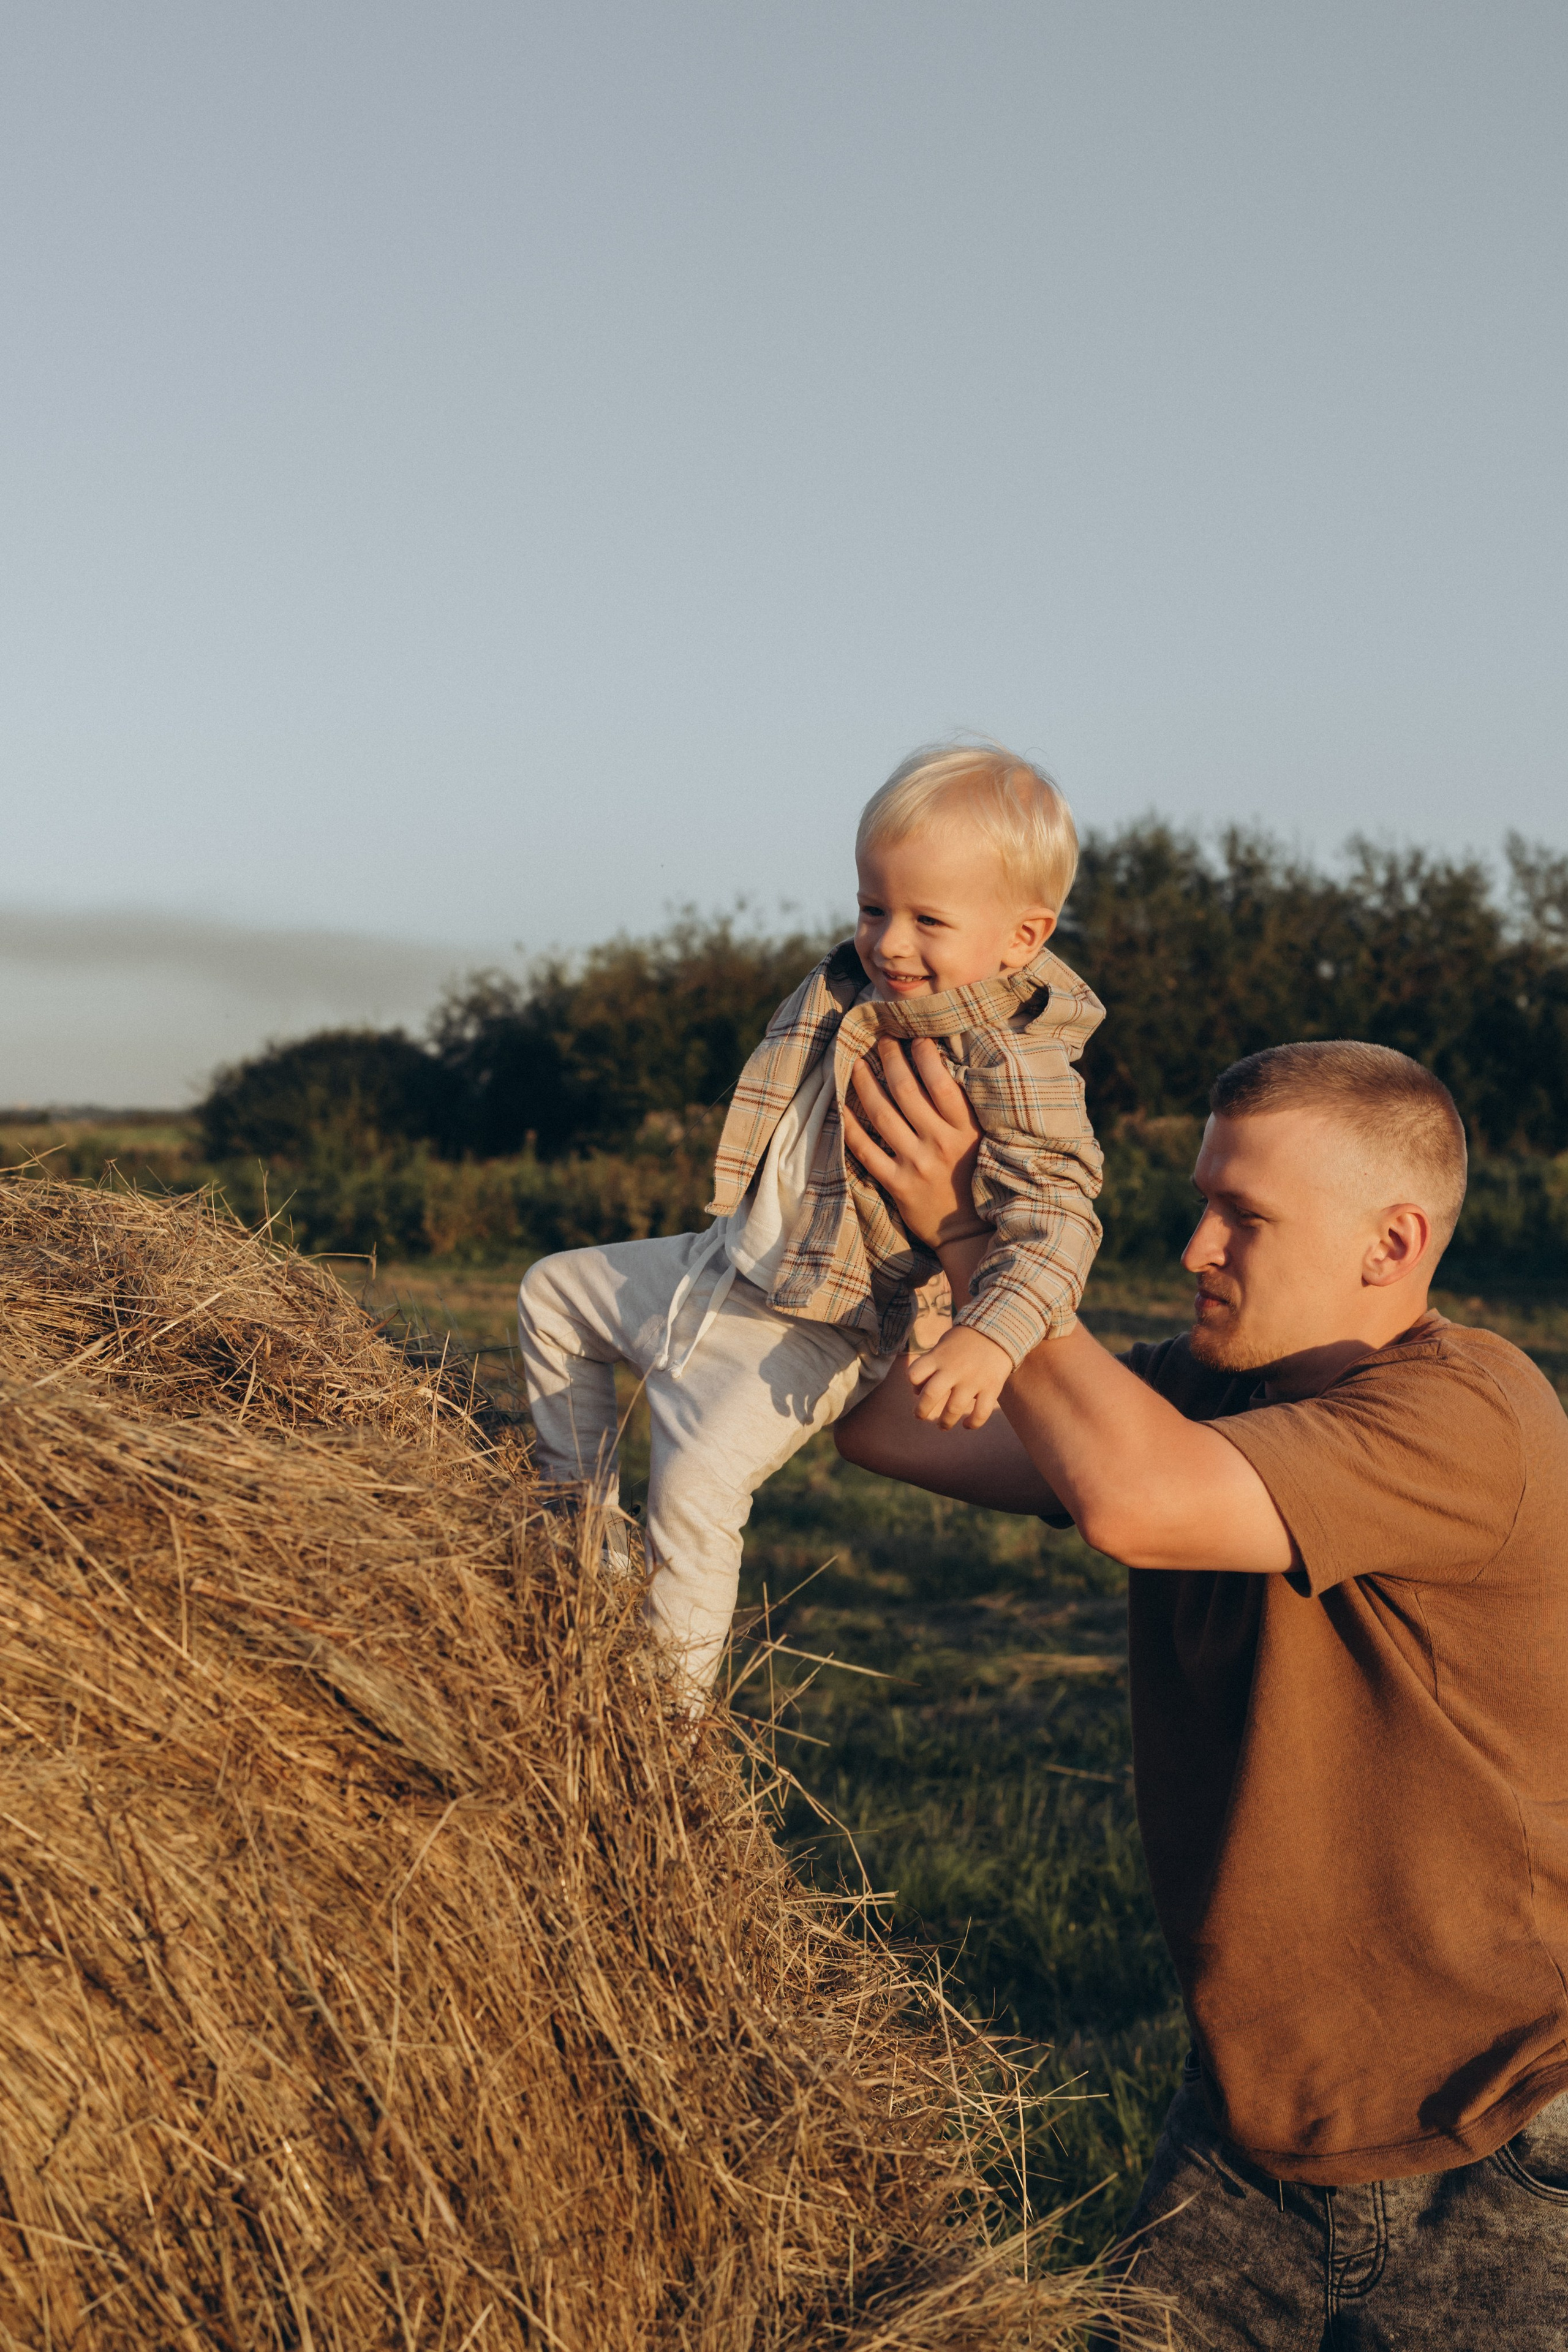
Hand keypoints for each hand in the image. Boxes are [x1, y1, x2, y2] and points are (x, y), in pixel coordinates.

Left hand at [840, 1037, 984, 1248]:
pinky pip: (865, 1150)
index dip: (923, 1053)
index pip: (941, 1081)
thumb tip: (938, 1064)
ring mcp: (917, 1164)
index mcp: (966, 1129)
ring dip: (865, 1084)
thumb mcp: (979, 1140)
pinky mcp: (897, 1184)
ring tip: (857, 1063)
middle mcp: (941, 1143)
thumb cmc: (973, 1177)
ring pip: (881, 1114)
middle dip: (890, 1058)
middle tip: (880, 1038)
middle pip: (905, 1090)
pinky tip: (841, 1106)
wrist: (968, 1232)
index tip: (914, 1036)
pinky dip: (850, 1126)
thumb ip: (961, 1109)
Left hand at [907, 1323, 1014, 1430]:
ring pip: (954, 1409)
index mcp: (939, 1357)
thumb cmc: (964, 1341)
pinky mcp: (991, 1387)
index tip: (918, 1387)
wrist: (998, 1329)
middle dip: (921, 1411)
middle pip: (931, 1395)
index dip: (914, 1383)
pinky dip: (973, 1423)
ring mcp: (973, 1379)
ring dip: (945, 1422)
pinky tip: (967, 1425)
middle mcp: (954, 1369)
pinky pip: (981, 1413)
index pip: (915, 1374)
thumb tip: (916, 1392)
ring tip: (943, 1425)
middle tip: (920, 1416)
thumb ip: (929, 1365)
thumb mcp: (942, 1346)